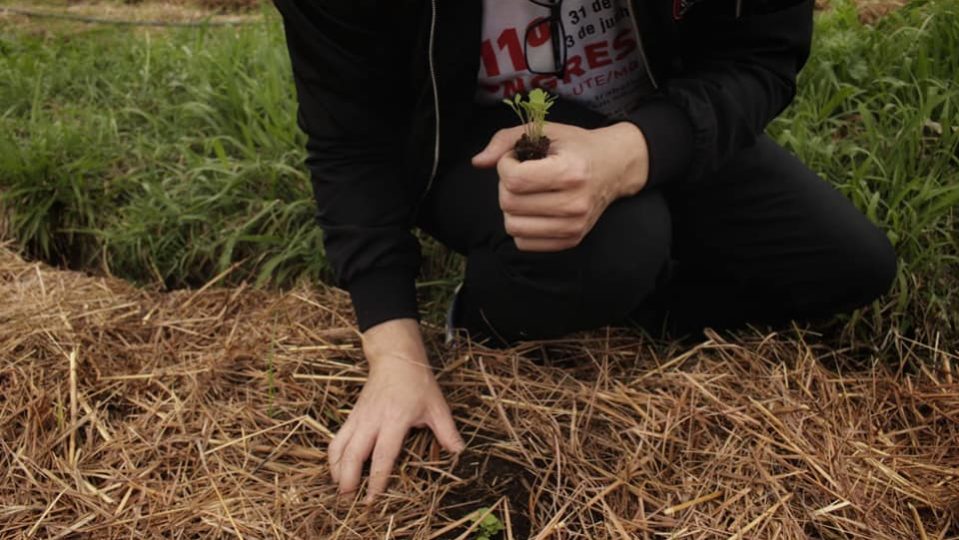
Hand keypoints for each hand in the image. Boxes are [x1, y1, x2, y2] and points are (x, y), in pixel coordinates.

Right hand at [328, 318, 464, 502]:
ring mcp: (358, 417)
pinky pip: (337, 439)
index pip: (382, 456)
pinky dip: (333, 457)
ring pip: (339, 447)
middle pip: (353, 454)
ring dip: (336, 470)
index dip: (376, 479)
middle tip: (348, 500)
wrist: (395, 357)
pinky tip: (337, 470)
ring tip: (339, 489)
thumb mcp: (437, 406)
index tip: (372, 499)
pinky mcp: (352, 415)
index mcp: (395, 420)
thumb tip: (459, 452)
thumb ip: (447, 431)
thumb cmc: (418, 382)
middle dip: (348, 479)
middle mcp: (372, 420)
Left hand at [472, 121, 648, 251]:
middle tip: (522, 175)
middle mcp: (574, 203)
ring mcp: (574, 226)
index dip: (504, 166)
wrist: (615, 167)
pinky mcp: (571, 240)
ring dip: (512, 208)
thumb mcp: (545, 131)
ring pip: (513, 227)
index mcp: (570, 173)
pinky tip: (534, 209)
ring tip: (528, 193)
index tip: (515, 159)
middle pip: (510, 204)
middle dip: (507, 186)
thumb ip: (506, 140)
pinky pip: (524, 243)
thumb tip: (477, 162)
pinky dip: (521, 226)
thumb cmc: (577, 147)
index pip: (514, 181)